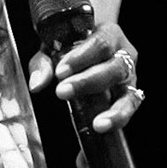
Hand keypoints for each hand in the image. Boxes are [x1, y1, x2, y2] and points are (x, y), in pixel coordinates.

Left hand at [28, 21, 143, 138]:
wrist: (83, 49)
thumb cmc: (69, 47)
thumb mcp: (53, 49)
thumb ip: (44, 64)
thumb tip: (37, 84)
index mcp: (109, 34)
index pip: (100, 43)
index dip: (82, 57)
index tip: (60, 72)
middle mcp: (124, 54)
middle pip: (114, 67)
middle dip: (88, 82)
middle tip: (63, 92)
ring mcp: (130, 78)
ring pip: (129, 93)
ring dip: (113, 111)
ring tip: (97, 125)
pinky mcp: (130, 98)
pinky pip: (129, 111)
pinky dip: (116, 121)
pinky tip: (100, 133)